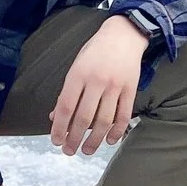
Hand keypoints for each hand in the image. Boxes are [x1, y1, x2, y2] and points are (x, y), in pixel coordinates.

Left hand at [51, 14, 148, 155]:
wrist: (124, 34)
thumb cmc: (96, 51)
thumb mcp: (76, 66)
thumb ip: (67, 92)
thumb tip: (56, 117)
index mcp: (78, 74)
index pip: (66, 107)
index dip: (60, 127)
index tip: (56, 141)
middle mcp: (96, 81)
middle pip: (84, 117)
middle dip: (74, 138)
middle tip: (69, 151)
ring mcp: (115, 86)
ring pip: (104, 120)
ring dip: (94, 140)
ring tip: (87, 150)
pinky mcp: (131, 89)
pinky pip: (124, 115)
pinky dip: (117, 131)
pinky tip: (109, 141)